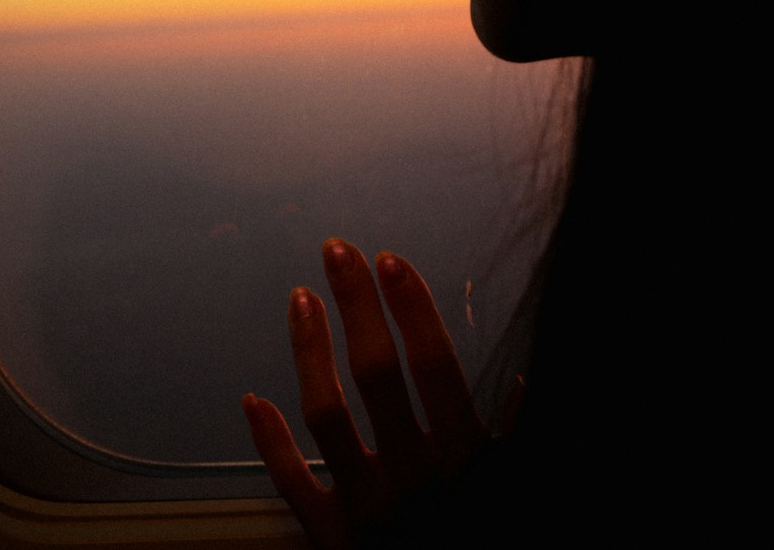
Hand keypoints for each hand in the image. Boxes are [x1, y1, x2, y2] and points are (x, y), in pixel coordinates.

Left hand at [242, 239, 495, 548]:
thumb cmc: (492, 541)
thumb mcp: (518, 490)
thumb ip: (517, 440)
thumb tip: (522, 385)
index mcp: (464, 462)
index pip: (434, 367)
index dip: (411, 309)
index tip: (390, 260)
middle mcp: (413, 478)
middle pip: (376, 375)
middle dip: (356, 307)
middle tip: (337, 252)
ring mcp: (368, 510)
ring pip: (326, 416)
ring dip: (309, 353)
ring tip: (299, 300)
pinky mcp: (334, 542)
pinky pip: (294, 488)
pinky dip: (270, 444)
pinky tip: (251, 401)